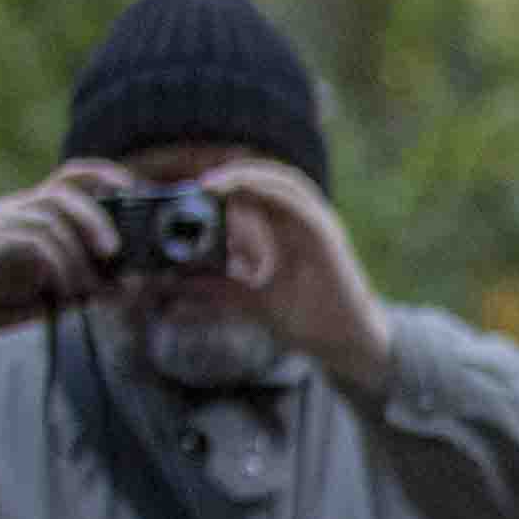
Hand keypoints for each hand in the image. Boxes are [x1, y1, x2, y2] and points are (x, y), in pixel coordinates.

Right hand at [0, 162, 129, 330]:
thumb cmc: (18, 293)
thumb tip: (129, 282)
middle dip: (95, 219)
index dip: (101, 174)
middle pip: (62, 192)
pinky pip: (38, 243)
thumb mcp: (66, 282)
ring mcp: (4, 220)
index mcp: (38, 208)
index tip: (131, 185)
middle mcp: (19, 206)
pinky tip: (63, 291)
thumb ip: (95, 277)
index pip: (69, 177)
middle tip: (113, 251)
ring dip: (77, 259)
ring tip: (86, 290)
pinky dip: (60, 268)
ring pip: (51, 220)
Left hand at [191, 157, 397, 398]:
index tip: (192, 193)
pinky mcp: (326, 234)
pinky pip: (296, 201)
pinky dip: (268, 190)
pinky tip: (240, 189)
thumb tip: (171, 287)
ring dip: (247, 176)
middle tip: (199, 184)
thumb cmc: (308, 321)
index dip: (226, 186)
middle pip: (269, 179)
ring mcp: (318, 225)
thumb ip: (216, 290)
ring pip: (284, 181)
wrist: (347, 344)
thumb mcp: (250, 301)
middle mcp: (305, 222)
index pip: (256, 194)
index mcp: (289, 231)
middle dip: (233, 174)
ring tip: (213, 183)